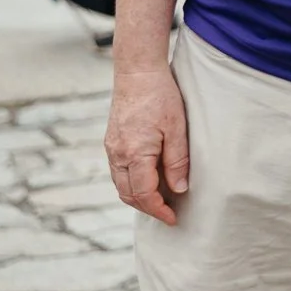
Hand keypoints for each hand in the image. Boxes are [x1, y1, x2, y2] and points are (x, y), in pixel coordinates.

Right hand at [105, 66, 189, 225]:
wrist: (137, 72)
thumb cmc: (161, 96)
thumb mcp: (177, 128)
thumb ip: (177, 161)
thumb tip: (179, 189)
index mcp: (134, 154)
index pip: (144, 194)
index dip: (158, 210)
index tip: (173, 219)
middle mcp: (118, 154)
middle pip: (128, 194)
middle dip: (148, 208)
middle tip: (168, 213)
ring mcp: (111, 148)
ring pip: (121, 184)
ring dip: (138, 196)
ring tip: (161, 200)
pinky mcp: (112, 141)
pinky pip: (119, 171)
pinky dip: (132, 182)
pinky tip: (149, 179)